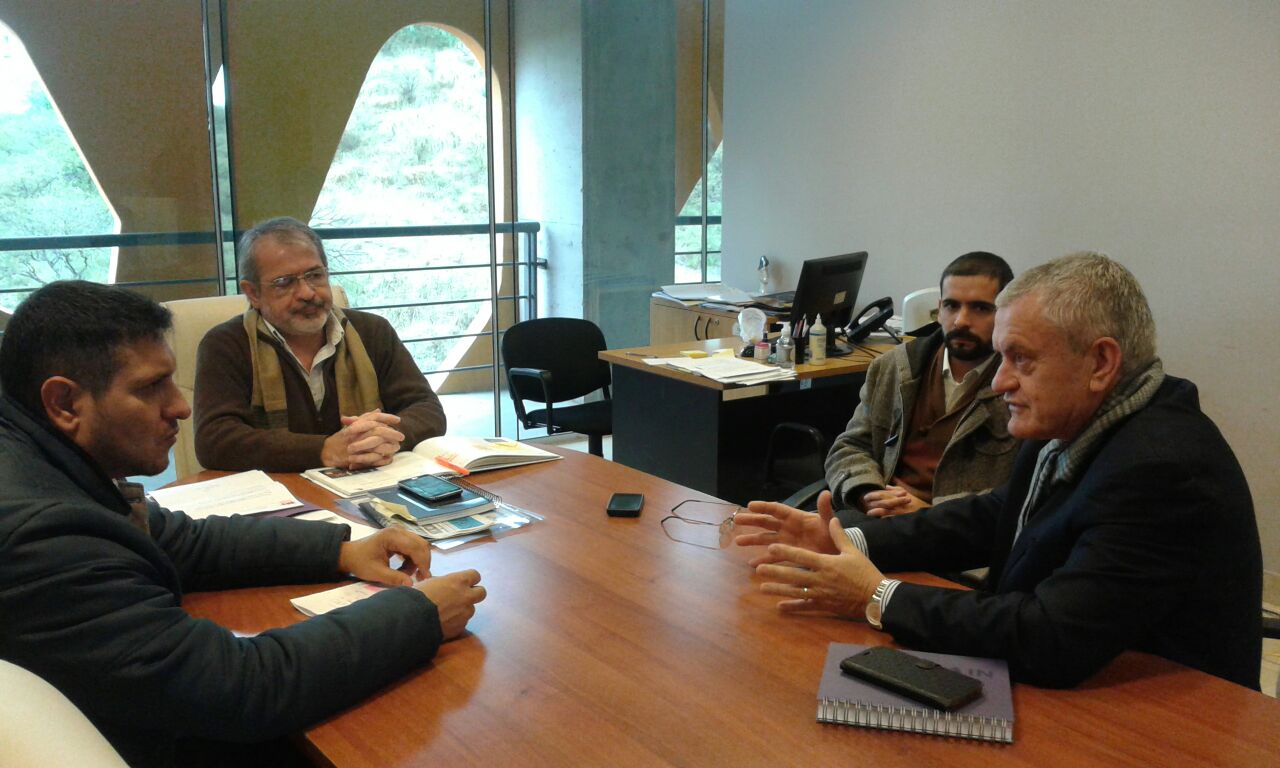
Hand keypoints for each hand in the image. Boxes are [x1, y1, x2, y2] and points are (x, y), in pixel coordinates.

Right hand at [321, 409, 404, 468]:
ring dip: (388, 446)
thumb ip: (366, 418)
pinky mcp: (354, 457)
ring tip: (397, 446)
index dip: (387, 417)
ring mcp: (355, 445)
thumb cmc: (341, 438)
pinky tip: (389, 457)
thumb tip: (378, 410)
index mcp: (356, 424)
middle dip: (391, 432)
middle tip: (401, 435)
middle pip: (377, 430)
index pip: (373, 417)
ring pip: (375, 444)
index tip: (398, 419)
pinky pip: (370, 458)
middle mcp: (356, 433)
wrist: (326, 451)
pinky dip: (380, 458)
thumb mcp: (353, 425)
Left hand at [337, 527, 431, 586]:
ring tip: (407, 574)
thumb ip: (394, 578)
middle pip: (421, 544)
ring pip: (419, 546)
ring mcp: (400, 533)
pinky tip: (404, 569)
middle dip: (423, 562)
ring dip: (418, 561)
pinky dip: (412, 559)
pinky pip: (413, 547)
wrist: (349, 555)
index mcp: (392, 536)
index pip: (415, 547)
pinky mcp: (400, 537)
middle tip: (420, 578)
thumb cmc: (360, 562)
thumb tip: (412, 585)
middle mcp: (399, 531)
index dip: (422, 563)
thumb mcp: (376, 572)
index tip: (424, 578)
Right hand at [417, 569, 485, 639]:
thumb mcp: (429, 582)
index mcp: (458, 581)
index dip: (470, 578)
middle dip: (474, 593)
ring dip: (463, 609)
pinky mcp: (460, 628)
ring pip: (471, 609)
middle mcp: (466, 596)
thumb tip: (444, 585)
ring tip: (447, 612)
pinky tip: (443, 622)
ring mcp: (465, 613)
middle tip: (463, 596)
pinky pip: (462, 623)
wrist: (412, 620)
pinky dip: (456, 622)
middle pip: (482, 592)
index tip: (463, 582)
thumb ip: (443, 583)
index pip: (475, 575)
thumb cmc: (417, 596)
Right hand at [733, 491, 840, 563]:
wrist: (837, 554)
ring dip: (752, 540)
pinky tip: (752, 565)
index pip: (777, 509)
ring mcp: (786, 542)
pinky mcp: (788, 555)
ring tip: (738, 542)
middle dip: (751, 521)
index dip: (764, 507)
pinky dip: (763, 560)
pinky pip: (773, 557)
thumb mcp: (828, 523)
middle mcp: (788, 528)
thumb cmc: (832, 536)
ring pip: (766, 539)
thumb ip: (825, 510)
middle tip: (736, 520)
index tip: (750, 505)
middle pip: (766, 522)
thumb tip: (826, 493)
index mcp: (796, 518)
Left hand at [754, 516, 885, 617]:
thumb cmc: (865, 572)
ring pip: (794, 591)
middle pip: (793, 575)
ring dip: (777, 589)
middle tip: (758, 569)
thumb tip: (834, 519)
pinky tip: (780, 607)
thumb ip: (839, 536)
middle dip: (775, 571)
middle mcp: (820, 579)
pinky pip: (805, 606)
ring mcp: (820, 594)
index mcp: (826, 563)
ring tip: (762, 587)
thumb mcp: (853, 552)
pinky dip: (792, 607)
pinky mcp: (823, 606)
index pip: (802, 556)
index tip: (771, 548)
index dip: (785, 552)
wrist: (876, 598)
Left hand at [861, 484, 929, 517]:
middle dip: (873, 502)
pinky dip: (884, 520)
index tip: (866, 497)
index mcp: (899, 496)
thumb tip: (885, 486)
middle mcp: (899, 503)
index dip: (874, 495)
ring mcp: (901, 512)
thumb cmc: (917, 504)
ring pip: (885, 511)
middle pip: (883, 501)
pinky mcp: (902, 520)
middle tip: (864, 504)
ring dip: (876, 512)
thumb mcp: (907, 494)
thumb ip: (895, 490)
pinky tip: (878, 521)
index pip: (884, 494)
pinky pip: (891, 520)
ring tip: (868, 513)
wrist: (928, 515)